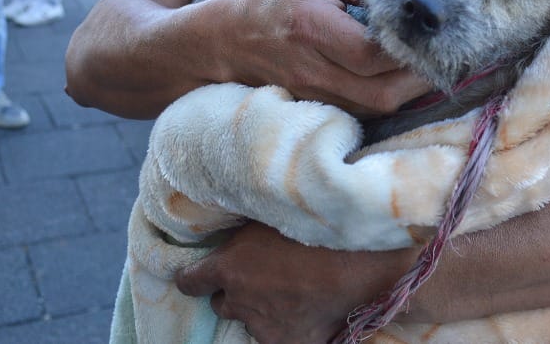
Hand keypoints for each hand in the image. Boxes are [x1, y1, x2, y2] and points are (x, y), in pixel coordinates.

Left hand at [176, 222, 416, 343]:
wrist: (359, 262)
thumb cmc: (316, 229)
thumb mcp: (270, 218)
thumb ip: (245, 234)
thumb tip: (234, 234)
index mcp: (228, 267)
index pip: (190, 281)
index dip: (195, 277)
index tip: (200, 275)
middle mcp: (238, 300)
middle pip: (223, 303)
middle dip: (236, 292)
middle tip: (263, 277)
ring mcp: (263, 327)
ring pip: (252, 321)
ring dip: (264, 308)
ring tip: (292, 291)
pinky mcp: (288, 343)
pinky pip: (279, 336)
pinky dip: (289, 326)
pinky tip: (307, 309)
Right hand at [226, 0, 429, 115]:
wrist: (228, 41)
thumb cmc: (276, 1)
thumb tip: (408, 0)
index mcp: (311, 27)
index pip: (370, 54)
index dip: (406, 50)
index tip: (430, 36)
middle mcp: (312, 68)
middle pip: (380, 94)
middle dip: (419, 80)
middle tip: (443, 59)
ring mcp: (313, 94)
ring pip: (375, 109)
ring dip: (408, 94)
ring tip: (428, 69)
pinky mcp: (317, 108)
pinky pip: (363, 113)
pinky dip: (388, 100)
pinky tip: (401, 82)